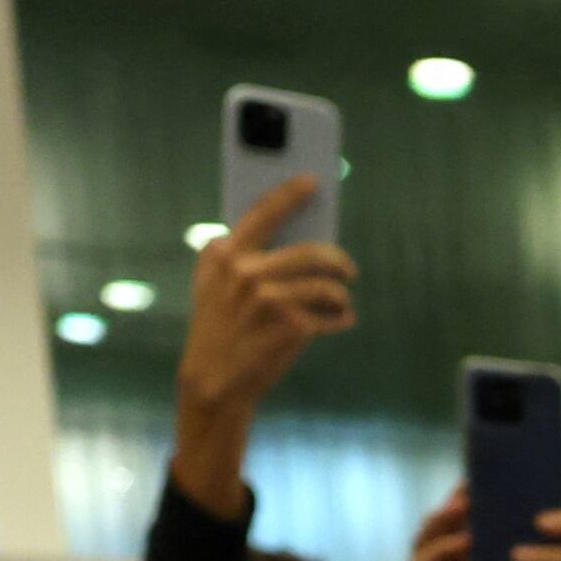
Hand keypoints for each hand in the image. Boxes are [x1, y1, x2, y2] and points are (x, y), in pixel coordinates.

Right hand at [173, 180, 355, 472]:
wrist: (214, 380)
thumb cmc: (220, 326)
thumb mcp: (212, 284)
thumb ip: (237, 254)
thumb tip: (289, 230)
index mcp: (225, 255)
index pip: (263, 213)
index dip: (290, 194)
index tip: (313, 181)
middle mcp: (246, 272)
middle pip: (312, 252)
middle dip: (338, 260)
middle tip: (349, 269)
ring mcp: (269, 299)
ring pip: (328, 285)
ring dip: (341, 295)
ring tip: (341, 302)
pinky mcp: (291, 326)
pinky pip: (333, 315)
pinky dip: (342, 319)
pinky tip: (340, 321)